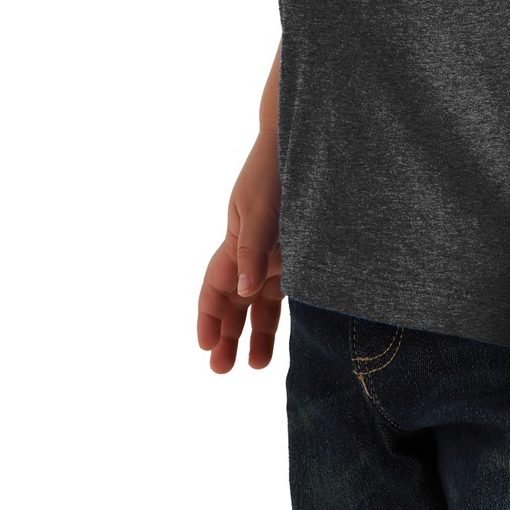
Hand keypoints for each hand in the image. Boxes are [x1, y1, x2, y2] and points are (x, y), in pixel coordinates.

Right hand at [197, 127, 283, 372]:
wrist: (304, 140)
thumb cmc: (276, 169)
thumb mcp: (262, 207)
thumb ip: (254, 249)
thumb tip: (244, 292)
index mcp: (236, 240)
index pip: (214, 287)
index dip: (207, 317)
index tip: (205, 346)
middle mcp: (254, 251)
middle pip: (234, 301)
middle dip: (225, 335)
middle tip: (222, 369)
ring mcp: (278, 252)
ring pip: (260, 300)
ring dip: (256, 332)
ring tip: (257, 365)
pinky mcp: (302, 251)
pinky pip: (287, 288)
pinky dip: (283, 312)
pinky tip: (288, 335)